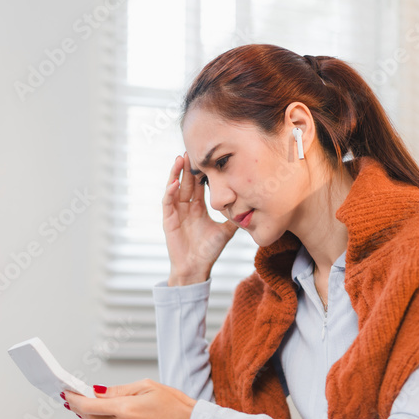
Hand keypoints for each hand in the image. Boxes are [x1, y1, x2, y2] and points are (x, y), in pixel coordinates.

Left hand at [64, 379, 196, 418]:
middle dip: (80, 410)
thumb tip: (97, 392)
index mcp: (128, 408)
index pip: (90, 406)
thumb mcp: (146, 386)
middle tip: (75, 400)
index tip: (67, 394)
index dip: (75, 400)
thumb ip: (118, 390)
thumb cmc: (173, 404)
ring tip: (88, 410)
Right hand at [162, 153, 237, 285]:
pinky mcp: (168, 220)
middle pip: (186, 182)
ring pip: (175, 188)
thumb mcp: (226, 231)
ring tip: (180, 159)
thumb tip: (250, 206)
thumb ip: (234, 218)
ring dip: (176, 173)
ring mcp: (176, 212)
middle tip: (191, 149)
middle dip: (188, 167)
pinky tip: (174, 183)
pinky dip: (170, 192)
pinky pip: (168, 203)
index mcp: (199, 208)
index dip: (201, 172)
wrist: (196, 268)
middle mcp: (186, 207)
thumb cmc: (209, 251)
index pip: (199, 185)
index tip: (206, 157)